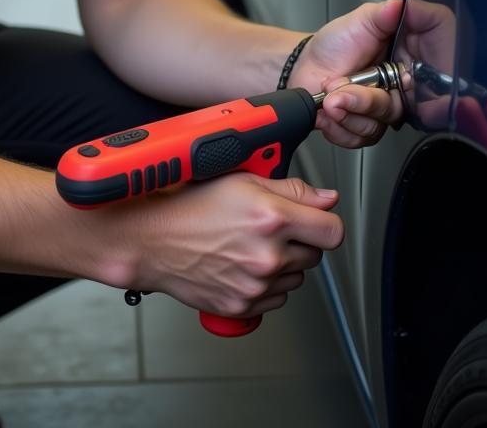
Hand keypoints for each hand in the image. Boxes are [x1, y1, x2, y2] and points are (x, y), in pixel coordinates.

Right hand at [133, 173, 342, 317]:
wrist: (152, 240)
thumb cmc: (191, 205)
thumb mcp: (243, 180)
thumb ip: (293, 189)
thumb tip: (327, 199)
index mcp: (272, 218)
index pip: (333, 232)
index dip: (326, 223)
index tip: (317, 221)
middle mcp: (268, 255)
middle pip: (316, 256)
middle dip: (300, 241)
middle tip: (271, 229)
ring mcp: (256, 285)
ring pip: (296, 278)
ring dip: (284, 265)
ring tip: (251, 246)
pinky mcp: (243, 307)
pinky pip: (275, 299)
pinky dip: (266, 286)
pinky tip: (242, 265)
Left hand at [304, 0, 455, 147]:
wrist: (304, 68)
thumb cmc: (334, 44)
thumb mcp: (360, 21)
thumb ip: (383, 13)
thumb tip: (402, 4)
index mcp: (410, 58)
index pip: (441, 71)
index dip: (431, 80)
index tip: (406, 78)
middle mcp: (404, 86)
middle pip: (410, 104)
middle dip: (369, 98)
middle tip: (342, 87)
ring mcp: (387, 108)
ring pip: (383, 119)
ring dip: (350, 108)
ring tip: (330, 95)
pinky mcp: (368, 127)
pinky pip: (364, 135)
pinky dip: (341, 125)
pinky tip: (329, 110)